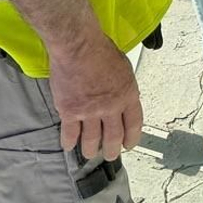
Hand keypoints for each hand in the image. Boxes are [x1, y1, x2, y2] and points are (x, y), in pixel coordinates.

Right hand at [48, 35, 142, 161]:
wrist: (79, 47)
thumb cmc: (101, 50)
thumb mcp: (124, 68)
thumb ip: (124, 87)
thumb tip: (123, 97)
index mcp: (128, 95)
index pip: (134, 124)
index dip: (132, 138)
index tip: (129, 145)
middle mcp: (111, 108)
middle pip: (114, 137)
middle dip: (112, 150)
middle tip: (110, 155)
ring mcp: (90, 112)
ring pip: (92, 139)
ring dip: (91, 150)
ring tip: (90, 154)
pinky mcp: (70, 112)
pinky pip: (70, 133)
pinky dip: (69, 142)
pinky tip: (69, 147)